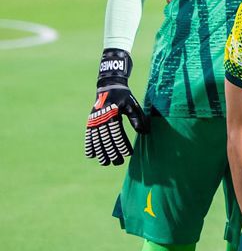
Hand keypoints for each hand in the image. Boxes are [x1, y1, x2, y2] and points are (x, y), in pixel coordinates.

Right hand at [85, 48, 148, 165]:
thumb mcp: (132, 105)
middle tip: (119, 163)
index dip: (122, 144)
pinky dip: (89, 145)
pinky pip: (89, 135)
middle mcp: (101, 118)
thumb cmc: (124, 97)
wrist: (109, 87)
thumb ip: (137, 118)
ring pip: (96, 139)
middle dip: (112, 152)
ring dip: (100, 152)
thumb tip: (143, 132)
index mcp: (112, 113)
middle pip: (106, 139)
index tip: (128, 154)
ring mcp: (94, 120)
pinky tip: (91, 155)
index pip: (117, 133)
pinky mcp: (91, 121)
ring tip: (105, 163)